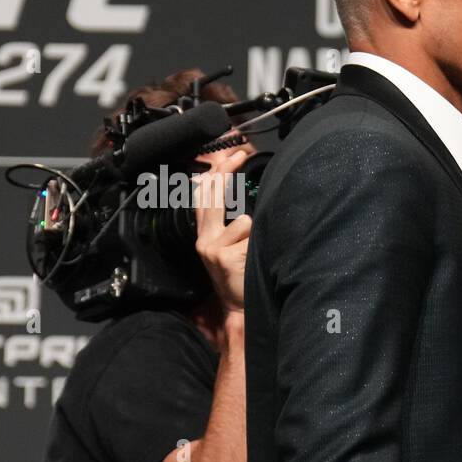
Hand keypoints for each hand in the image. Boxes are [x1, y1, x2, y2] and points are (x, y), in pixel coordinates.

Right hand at [193, 143, 252, 313]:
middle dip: (226, 173)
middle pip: (213, 198)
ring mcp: (213, 248)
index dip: (215, 174)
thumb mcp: (229, 246)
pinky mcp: (225, 257)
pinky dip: (257, 246)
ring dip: (255, 234)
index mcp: (204, 233)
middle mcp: (204, 238)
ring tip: (251, 253)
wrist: (237, 306)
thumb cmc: (238, 275)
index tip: (231, 155)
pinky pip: (249, 238)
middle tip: (239, 154)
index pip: (205, 196)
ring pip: (243, 222)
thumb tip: (239, 198)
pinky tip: (253, 260)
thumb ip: (229, 223)